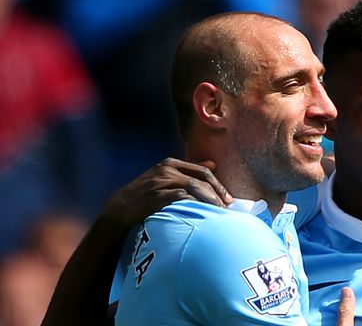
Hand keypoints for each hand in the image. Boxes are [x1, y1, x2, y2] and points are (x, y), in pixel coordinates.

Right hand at [100, 158, 231, 228]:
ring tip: (219, 211)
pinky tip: (203, 213)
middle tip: (227, 206)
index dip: (218, 184)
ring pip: (194, 187)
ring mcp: (162, 182)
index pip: (202, 171)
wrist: (119, 209)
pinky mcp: (157, 195)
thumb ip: (187, 171)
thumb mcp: (164, 178)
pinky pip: (182, 197)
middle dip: (218, 192)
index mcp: (170, 163)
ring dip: (210, 199)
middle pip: (201, 178)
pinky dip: (195, 204)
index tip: (228, 198)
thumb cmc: (144, 195)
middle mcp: (167, 170)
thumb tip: (213, 165)